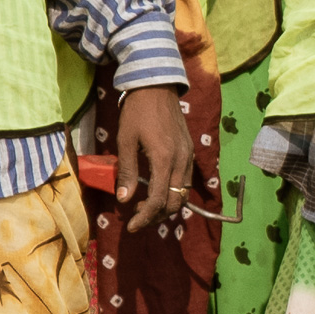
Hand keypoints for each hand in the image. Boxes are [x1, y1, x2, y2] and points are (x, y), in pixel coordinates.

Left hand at [114, 84, 193, 232]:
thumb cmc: (137, 113)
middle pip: (176, 200)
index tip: (131, 226)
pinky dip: (173, 191)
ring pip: (184, 191)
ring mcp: (188, 154)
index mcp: (164, 158)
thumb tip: (125, 200)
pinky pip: (185, 179)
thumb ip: (127, 172)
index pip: (160, 199)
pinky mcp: (189, 150)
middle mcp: (181, 159)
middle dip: (157, 215)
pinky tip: (157, 189)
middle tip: (137, 218)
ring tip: (146, 206)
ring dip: (167, 204)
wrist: (157, 87)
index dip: (145, 217)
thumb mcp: (125, 142)